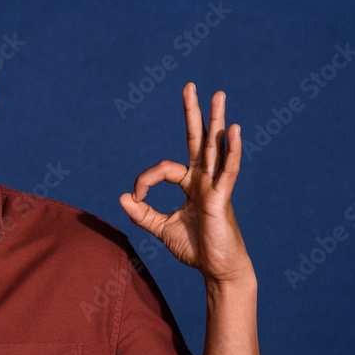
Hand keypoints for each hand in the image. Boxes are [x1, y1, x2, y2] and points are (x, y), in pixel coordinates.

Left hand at [119, 83, 252, 284]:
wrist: (217, 269)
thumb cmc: (195, 248)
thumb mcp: (161, 228)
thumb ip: (142, 213)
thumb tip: (121, 197)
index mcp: (190, 184)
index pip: (163, 169)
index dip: (144, 180)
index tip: (134, 198)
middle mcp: (204, 179)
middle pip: (197, 139)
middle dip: (193, 112)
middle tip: (190, 85)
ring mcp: (215, 186)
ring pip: (215, 147)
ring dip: (216, 120)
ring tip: (218, 95)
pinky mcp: (223, 198)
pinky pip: (229, 170)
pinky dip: (232, 150)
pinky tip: (232, 130)